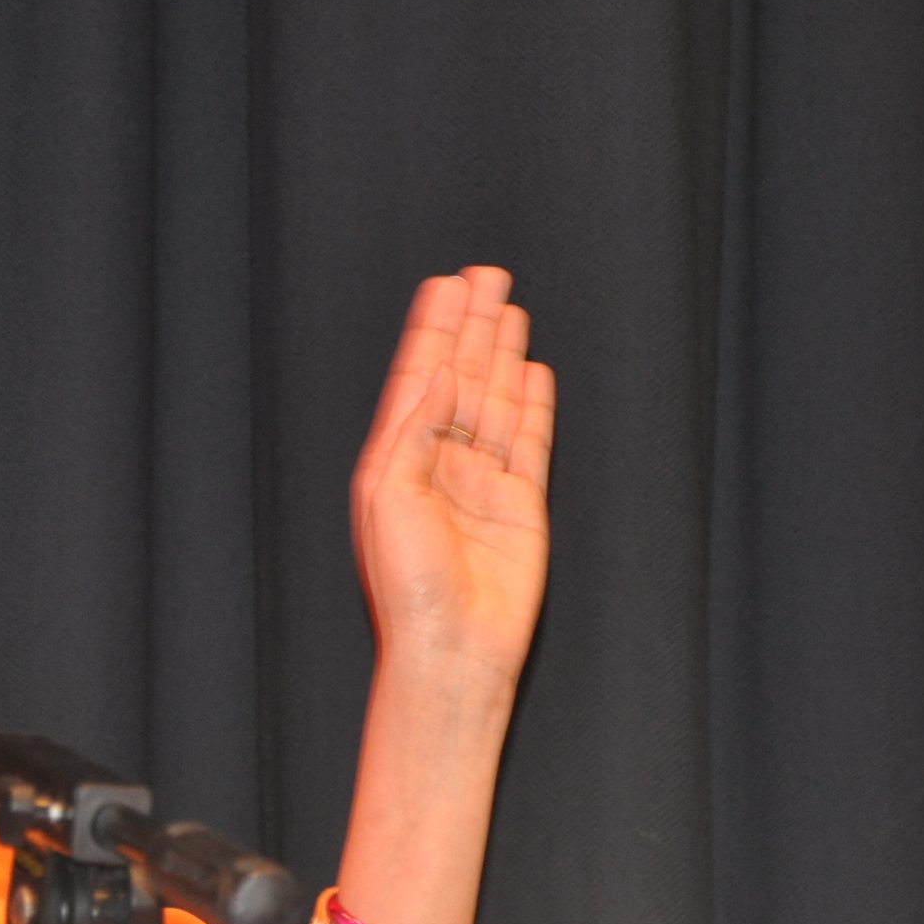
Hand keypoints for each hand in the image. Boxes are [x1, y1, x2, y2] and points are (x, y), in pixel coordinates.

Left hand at [349, 266, 553, 687]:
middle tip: (485, 275)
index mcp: (396, 460)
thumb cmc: (407, 584)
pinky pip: (530, 442)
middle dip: (472, 327)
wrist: (452, 649)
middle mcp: (438, 464)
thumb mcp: (390, 495)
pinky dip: (533, 405)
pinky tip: (533, 370)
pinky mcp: (521, 505)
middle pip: (460, 378)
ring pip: (496, 401)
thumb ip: (417, 430)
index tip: (446, 284)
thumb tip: (445, 373)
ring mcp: (481, 483)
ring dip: (502, 354)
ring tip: (509, 306)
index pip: (418, 378)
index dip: (433, 330)